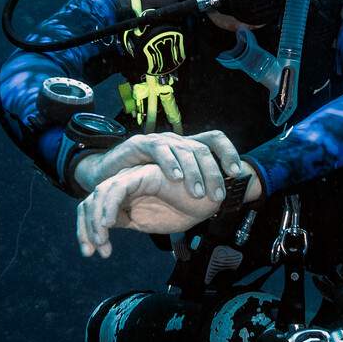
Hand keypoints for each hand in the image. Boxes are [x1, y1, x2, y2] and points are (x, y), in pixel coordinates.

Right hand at [74, 129, 251, 202]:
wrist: (106, 177)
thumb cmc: (142, 184)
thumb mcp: (173, 186)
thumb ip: (194, 189)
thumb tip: (224, 200)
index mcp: (186, 148)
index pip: (214, 140)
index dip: (228, 153)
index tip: (236, 173)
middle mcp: (175, 141)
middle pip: (202, 148)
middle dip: (213, 172)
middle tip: (217, 195)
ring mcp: (158, 141)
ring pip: (183, 150)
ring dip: (193, 172)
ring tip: (198, 193)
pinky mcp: (139, 144)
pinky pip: (158, 150)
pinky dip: (169, 164)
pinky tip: (175, 178)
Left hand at [76, 163, 220, 256]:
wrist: (207, 201)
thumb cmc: (180, 209)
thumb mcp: (145, 221)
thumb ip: (125, 221)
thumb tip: (102, 233)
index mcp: (122, 197)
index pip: (93, 210)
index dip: (86, 230)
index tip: (91, 253)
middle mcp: (123, 185)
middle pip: (90, 202)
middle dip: (86, 228)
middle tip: (90, 251)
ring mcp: (131, 178)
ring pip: (100, 194)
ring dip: (96, 220)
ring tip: (101, 241)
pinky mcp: (141, 175)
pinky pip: (118, 188)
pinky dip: (110, 205)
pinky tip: (109, 223)